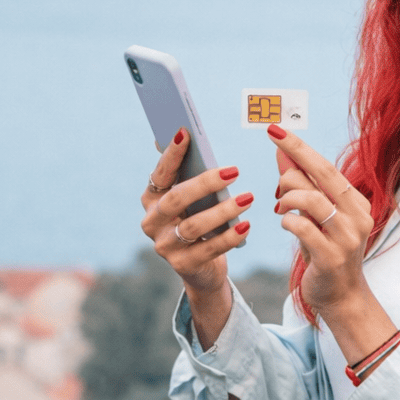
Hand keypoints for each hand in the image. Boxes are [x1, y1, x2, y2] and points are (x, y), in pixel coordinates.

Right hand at [140, 129, 253, 301]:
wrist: (201, 267)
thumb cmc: (197, 220)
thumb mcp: (191, 199)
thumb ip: (187, 172)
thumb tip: (182, 135)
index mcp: (151, 199)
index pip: (160, 174)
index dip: (171, 154)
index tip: (185, 132)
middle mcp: (152, 222)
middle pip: (176, 199)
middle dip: (205, 183)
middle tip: (234, 171)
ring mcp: (165, 246)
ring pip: (194, 226)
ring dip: (223, 210)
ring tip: (248, 198)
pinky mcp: (183, 265)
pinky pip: (210, 249)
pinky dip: (229, 236)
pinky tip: (246, 224)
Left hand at [268, 124, 374, 317]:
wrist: (341, 297)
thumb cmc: (325, 252)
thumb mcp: (314, 217)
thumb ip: (301, 186)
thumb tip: (282, 154)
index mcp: (356, 203)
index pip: (327, 167)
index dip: (300, 147)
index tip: (276, 129)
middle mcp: (358, 216)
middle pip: (324, 175)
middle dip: (295, 154)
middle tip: (272, 142)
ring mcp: (348, 237)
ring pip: (312, 199)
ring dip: (288, 197)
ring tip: (280, 205)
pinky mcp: (332, 257)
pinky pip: (303, 227)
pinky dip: (287, 221)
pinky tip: (285, 223)